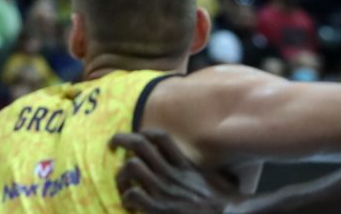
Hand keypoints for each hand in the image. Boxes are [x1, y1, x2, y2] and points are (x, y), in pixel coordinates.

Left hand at [111, 130, 240, 213]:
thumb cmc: (225, 204)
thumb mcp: (220, 182)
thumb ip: (214, 174)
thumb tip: (227, 174)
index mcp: (184, 166)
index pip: (161, 137)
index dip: (145, 133)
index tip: (137, 136)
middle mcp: (171, 173)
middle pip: (139, 144)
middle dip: (121, 140)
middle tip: (113, 144)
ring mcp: (163, 190)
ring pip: (131, 166)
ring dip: (122, 174)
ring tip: (122, 182)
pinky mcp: (157, 208)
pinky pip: (132, 194)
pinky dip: (127, 198)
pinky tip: (130, 204)